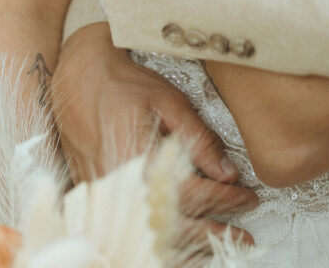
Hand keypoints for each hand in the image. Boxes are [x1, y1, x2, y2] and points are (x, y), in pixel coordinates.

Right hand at [52, 23, 256, 243]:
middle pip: (174, 223)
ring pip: (152, 234)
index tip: (249, 197)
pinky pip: (133, 229)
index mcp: (142, 161)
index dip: (225, 198)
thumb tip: (227, 171)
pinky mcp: (98, 199)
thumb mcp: (170, 102)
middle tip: (244, 235)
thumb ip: (199, 138)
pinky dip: (160, 239)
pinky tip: (179, 245)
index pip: (193, 192)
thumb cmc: (125, 86)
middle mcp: (122, 187)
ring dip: (188, 245)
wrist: (79, 81)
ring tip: (217, 247)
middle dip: (213, 232)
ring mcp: (106, 198)